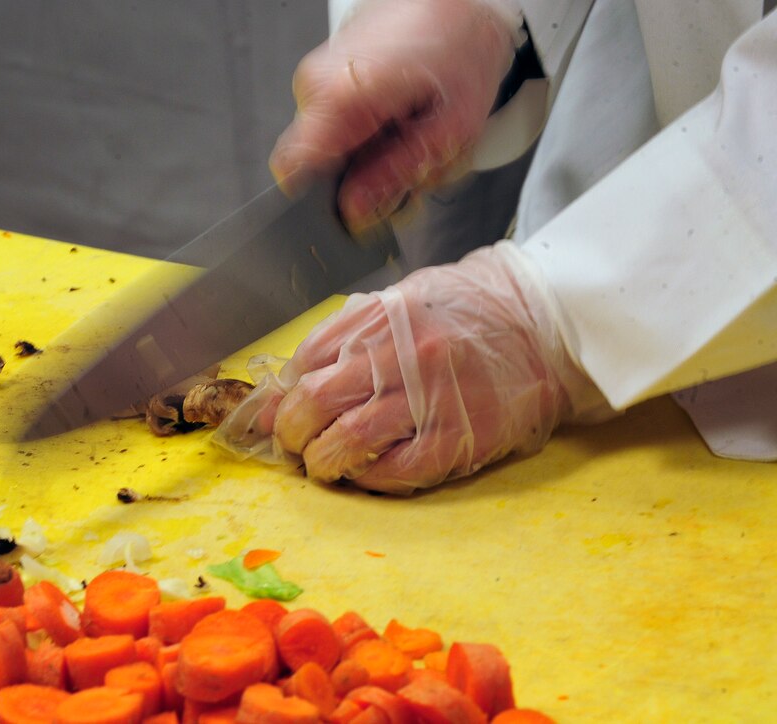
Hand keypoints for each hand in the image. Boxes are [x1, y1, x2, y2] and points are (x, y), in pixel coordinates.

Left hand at [224, 242, 610, 493]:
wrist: (545, 326)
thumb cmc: (467, 315)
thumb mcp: (401, 306)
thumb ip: (344, 340)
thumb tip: (283, 390)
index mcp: (382, 316)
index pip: (307, 360)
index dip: (284, 394)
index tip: (278, 412)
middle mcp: (402, 354)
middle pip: (316, 402)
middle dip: (292, 432)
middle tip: (294, 444)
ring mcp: (432, 397)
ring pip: (348, 441)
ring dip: (322, 462)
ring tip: (322, 465)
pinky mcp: (460, 437)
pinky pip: (396, 471)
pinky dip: (368, 479)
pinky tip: (362, 475)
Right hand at [270, 0, 520, 230]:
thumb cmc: (462, 47)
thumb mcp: (449, 129)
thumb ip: (396, 174)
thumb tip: (355, 210)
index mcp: (341, 95)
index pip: (294, 169)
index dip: (324, 201)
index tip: (359, 205)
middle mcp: (318, 85)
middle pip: (315, 167)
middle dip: (362, 181)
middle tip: (409, 168)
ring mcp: (318, 79)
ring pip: (327, 151)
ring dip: (371, 158)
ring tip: (412, 136)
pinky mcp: (326, 78)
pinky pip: (335, 127)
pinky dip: (369, 135)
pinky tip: (400, 121)